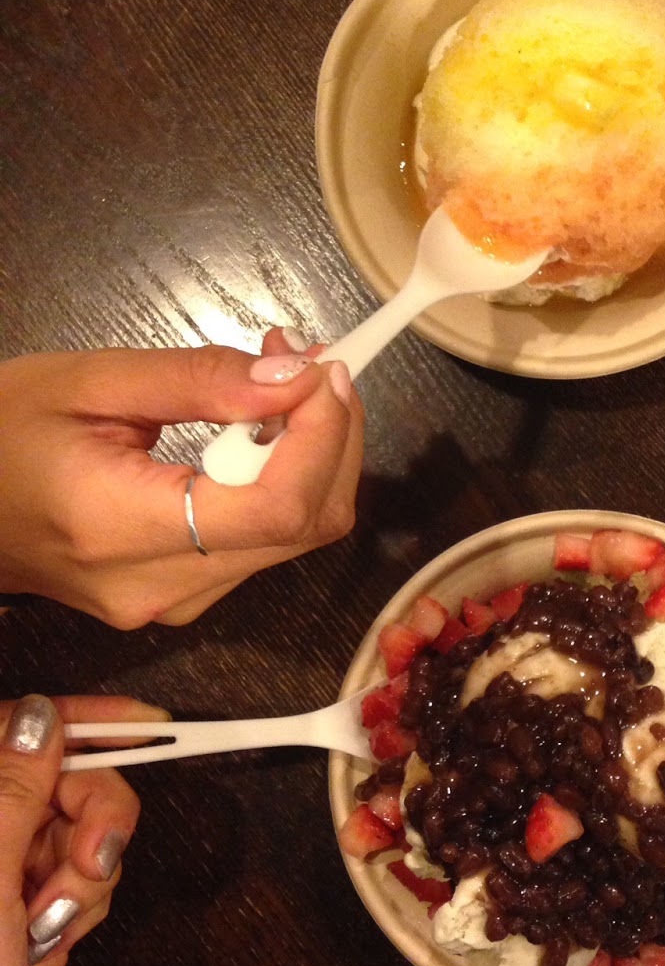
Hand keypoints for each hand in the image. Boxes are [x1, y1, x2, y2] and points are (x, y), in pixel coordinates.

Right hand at [0, 331, 362, 628]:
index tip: (321, 370)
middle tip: (306, 363)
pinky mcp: (183, 597)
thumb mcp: (88, 382)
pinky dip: (284, 481)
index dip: (323, 437)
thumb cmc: (1, 435)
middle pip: (303, 525)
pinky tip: (257, 431)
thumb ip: (198, 380)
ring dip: (311, 455)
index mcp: (121, 529)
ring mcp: (172, 603)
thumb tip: (295, 379)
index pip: (276, 508)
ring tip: (276, 384)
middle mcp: (158, 586)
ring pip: (295, 537)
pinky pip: (266, 543)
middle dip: (330, 435)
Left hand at [1, 694, 161, 965]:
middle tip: (94, 860)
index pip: (24, 731)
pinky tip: (53, 935)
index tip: (146, 724)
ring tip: (53, 919)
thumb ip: (13, 785)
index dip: (83, 721)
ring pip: (88, 829)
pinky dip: (85, 902)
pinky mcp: (40, 902)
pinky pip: (90, 876)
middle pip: (71, 780)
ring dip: (88, 873)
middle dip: (97, 818)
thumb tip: (39, 713)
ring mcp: (13, 864)